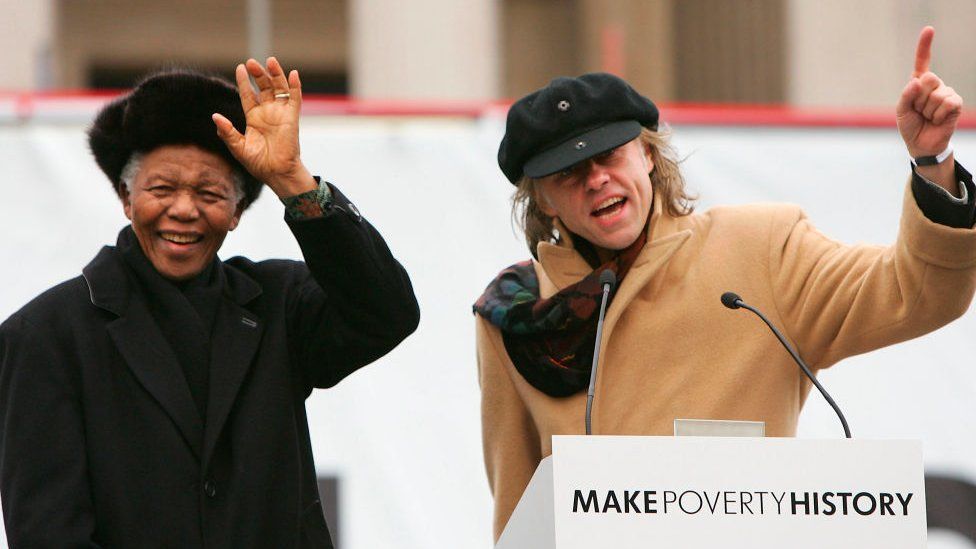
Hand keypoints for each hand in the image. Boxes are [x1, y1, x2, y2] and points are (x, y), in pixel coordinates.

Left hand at [212, 57, 314, 197]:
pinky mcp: (292, 118)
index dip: (244, 81)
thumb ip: (227, 132)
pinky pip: (295, 99)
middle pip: (264, 87)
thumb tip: (215, 116)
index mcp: (254, 118)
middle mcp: (268, 112)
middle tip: (251, 62)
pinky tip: (293, 74)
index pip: (248, 94)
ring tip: (270, 61)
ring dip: (275, 74)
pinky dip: (295, 86)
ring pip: (279, 88)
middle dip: (258, 74)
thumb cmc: (258, 164)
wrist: (276, 173)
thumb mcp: (237, 147)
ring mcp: (281, 114)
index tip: (240, 67)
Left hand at [896, 26, 962, 157]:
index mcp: (919, 83)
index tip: (929, 29)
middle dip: (919, 98)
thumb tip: (917, 82)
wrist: (921, 144)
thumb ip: (906, 95)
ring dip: (927, 110)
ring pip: (935, 95)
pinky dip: (937, 115)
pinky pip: (946, 103)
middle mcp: (934, 85)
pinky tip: (937, 120)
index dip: (925, 46)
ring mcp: (947, 92)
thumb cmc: (911, 125)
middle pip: (928, 78)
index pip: (922, 62)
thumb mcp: (901, 110)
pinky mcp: (955, 103)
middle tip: (919, 111)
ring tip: (927, 117)